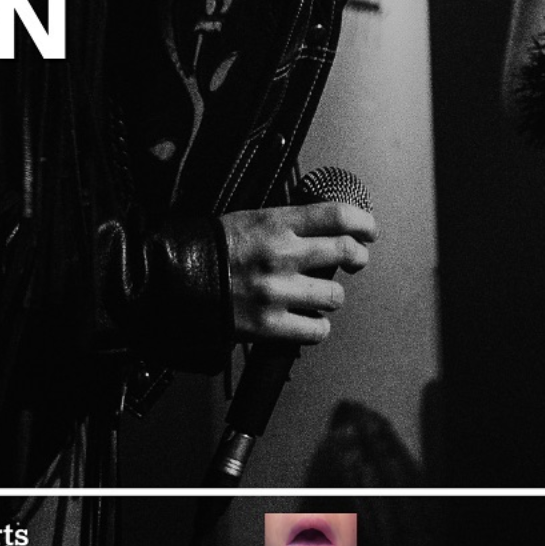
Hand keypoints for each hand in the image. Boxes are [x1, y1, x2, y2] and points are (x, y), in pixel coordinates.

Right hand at [221, 201, 377, 344]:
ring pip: (335, 296)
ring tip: (316, 293)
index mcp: (275, 222)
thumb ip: (286, 222)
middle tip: (355, 259)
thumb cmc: (211, 246)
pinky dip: (316, 326)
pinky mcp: (271, 324)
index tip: (367, 229)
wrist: (177, 278)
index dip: (362, 222)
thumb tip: (322, 226)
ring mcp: (278, 291)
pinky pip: (317, 330)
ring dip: (330, 295)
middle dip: (358, 257)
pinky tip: (305, 318)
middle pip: (346, 252)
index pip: (336, 215)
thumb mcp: (248, 217)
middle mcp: (282, 254)